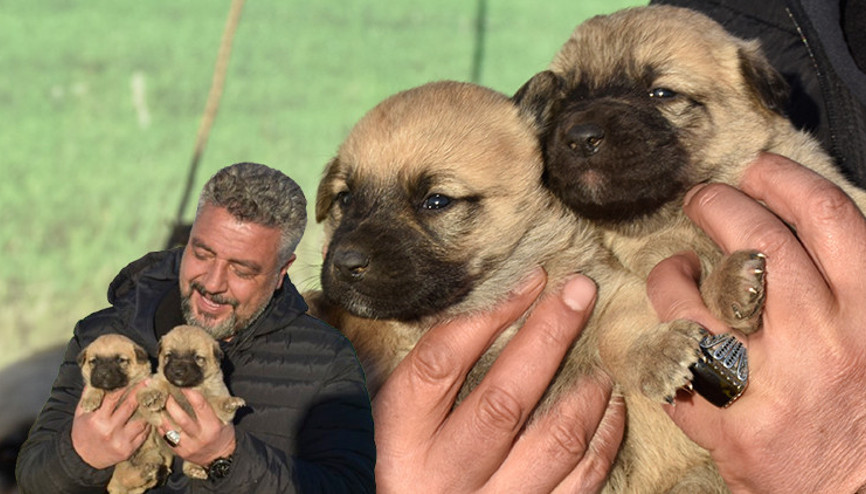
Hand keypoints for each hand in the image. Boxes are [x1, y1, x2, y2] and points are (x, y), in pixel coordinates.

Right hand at [72, 382, 149, 468]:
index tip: (134, 376)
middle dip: (140, 392)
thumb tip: (97, 377)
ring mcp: (120, 441)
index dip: (125, 385)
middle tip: (149, 381)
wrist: (82, 459)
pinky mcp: (128, 450)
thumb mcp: (81, 414)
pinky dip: (148, 424)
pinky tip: (149, 416)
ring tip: (152, 399)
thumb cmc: (82, 433)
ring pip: (141, 421)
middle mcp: (109, 430)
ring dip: (148, 409)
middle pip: (130, 406)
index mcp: (96, 419)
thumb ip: (89, 396)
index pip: (113, 397)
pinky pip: (143, 434)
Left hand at [157, 388, 235, 466]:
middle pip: (181, 418)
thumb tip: (201, 387)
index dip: (190, 394)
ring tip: (157, 404)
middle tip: (165, 393)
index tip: (182, 383)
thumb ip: (214, 406)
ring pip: (170, 429)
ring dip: (162, 415)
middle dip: (171, 404)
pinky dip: (161, 428)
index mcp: (213, 426)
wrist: (219, 457)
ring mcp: (189, 446)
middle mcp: (200, 436)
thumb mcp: (224, 419)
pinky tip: (159, 419)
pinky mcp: (180, 452)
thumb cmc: (222, 433)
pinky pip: (166, 438)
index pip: (200, 406)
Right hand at [373, 267, 625, 493]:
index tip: (529, 278)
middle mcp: (443, 475)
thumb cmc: (410, 457)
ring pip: (554, 441)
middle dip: (549, 336)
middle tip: (581, 291)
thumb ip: (434, 369)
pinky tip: (608, 404)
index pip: (441, 363)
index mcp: (401, 437)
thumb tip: (495, 300)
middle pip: (504, 399)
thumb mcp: (399, 415)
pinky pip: (582, 479)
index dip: (488, 314)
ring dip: (586, 388)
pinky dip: (604, 436)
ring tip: (600, 353)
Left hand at [647, 153, 865, 492]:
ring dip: (672, 273)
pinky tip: (665, 331)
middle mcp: (819, 341)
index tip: (756, 171)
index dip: (784, 181)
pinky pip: (673, 366)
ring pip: (695, 302)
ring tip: (674, 268)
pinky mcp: (727, 426)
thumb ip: (854, 284)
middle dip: (718, 206)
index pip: (825, 219)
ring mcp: (768, 384)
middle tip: (700, 200)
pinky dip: (660, 341)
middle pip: (755, 245)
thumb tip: (815, 227)